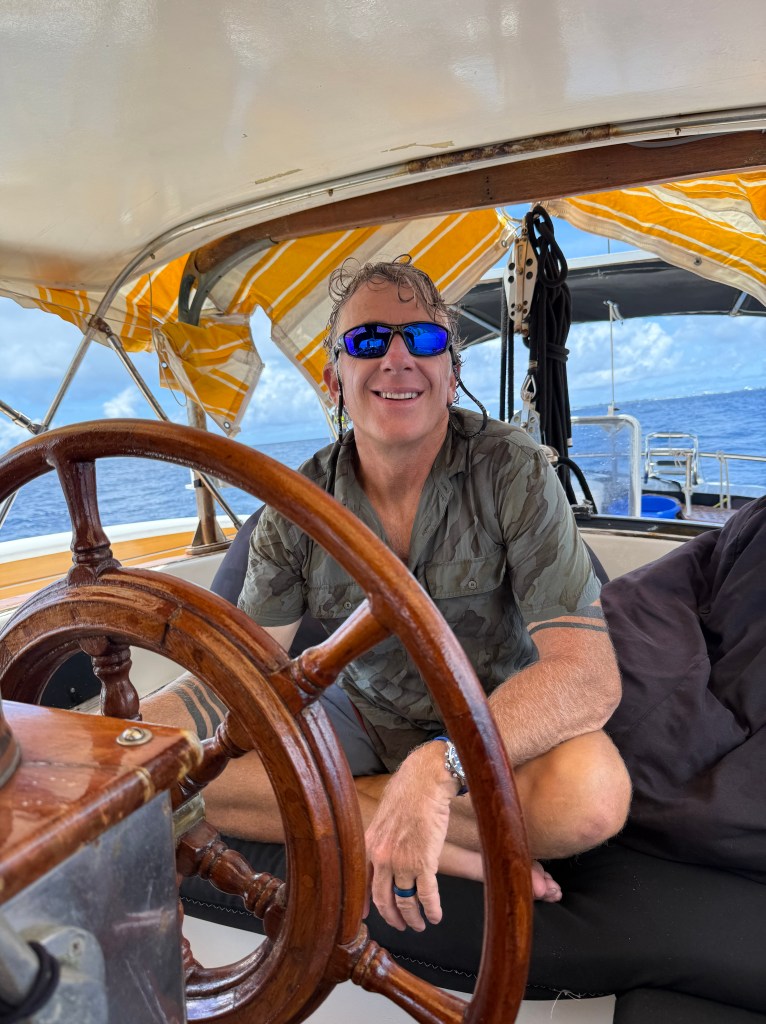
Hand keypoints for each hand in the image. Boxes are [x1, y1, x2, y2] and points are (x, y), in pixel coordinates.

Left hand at [365, 742, 457, 931]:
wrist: (424, 782)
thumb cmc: (407, 795)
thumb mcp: (384, 820)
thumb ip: (381, 842)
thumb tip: (385, 858)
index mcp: (369, 846)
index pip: (362, 883)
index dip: (365, 904)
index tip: (367, 917)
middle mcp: (381, 857)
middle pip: (383, 899)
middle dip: (392, 917)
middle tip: (400, 925)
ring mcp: (402, 861)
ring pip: (405, 901)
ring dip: (413, 917)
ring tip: (419, 924)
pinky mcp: (424, 862)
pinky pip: (426, 895)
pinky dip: (431, 909)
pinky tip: (435, 916)